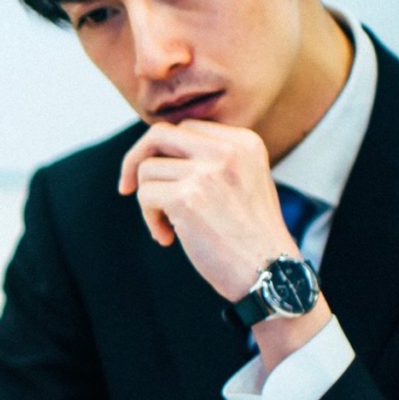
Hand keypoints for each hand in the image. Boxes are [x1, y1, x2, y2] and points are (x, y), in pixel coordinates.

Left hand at [117, 121, 304, 300]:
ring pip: (147, 170)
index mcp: (244, 143)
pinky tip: (168, 238)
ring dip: (149, 202)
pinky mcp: (187, 197)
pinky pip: (145, 196)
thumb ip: (213, 160)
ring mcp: (206, 172)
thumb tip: (158, 152)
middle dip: (134, 159)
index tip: (156, 174)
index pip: (186, 128)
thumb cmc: (252, 235)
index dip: (163, 150)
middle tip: (127, 186)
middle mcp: (226, 151)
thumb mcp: (246, 181)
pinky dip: (150, 220)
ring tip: (170, 227)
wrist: (270, 271)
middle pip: (159, 134)